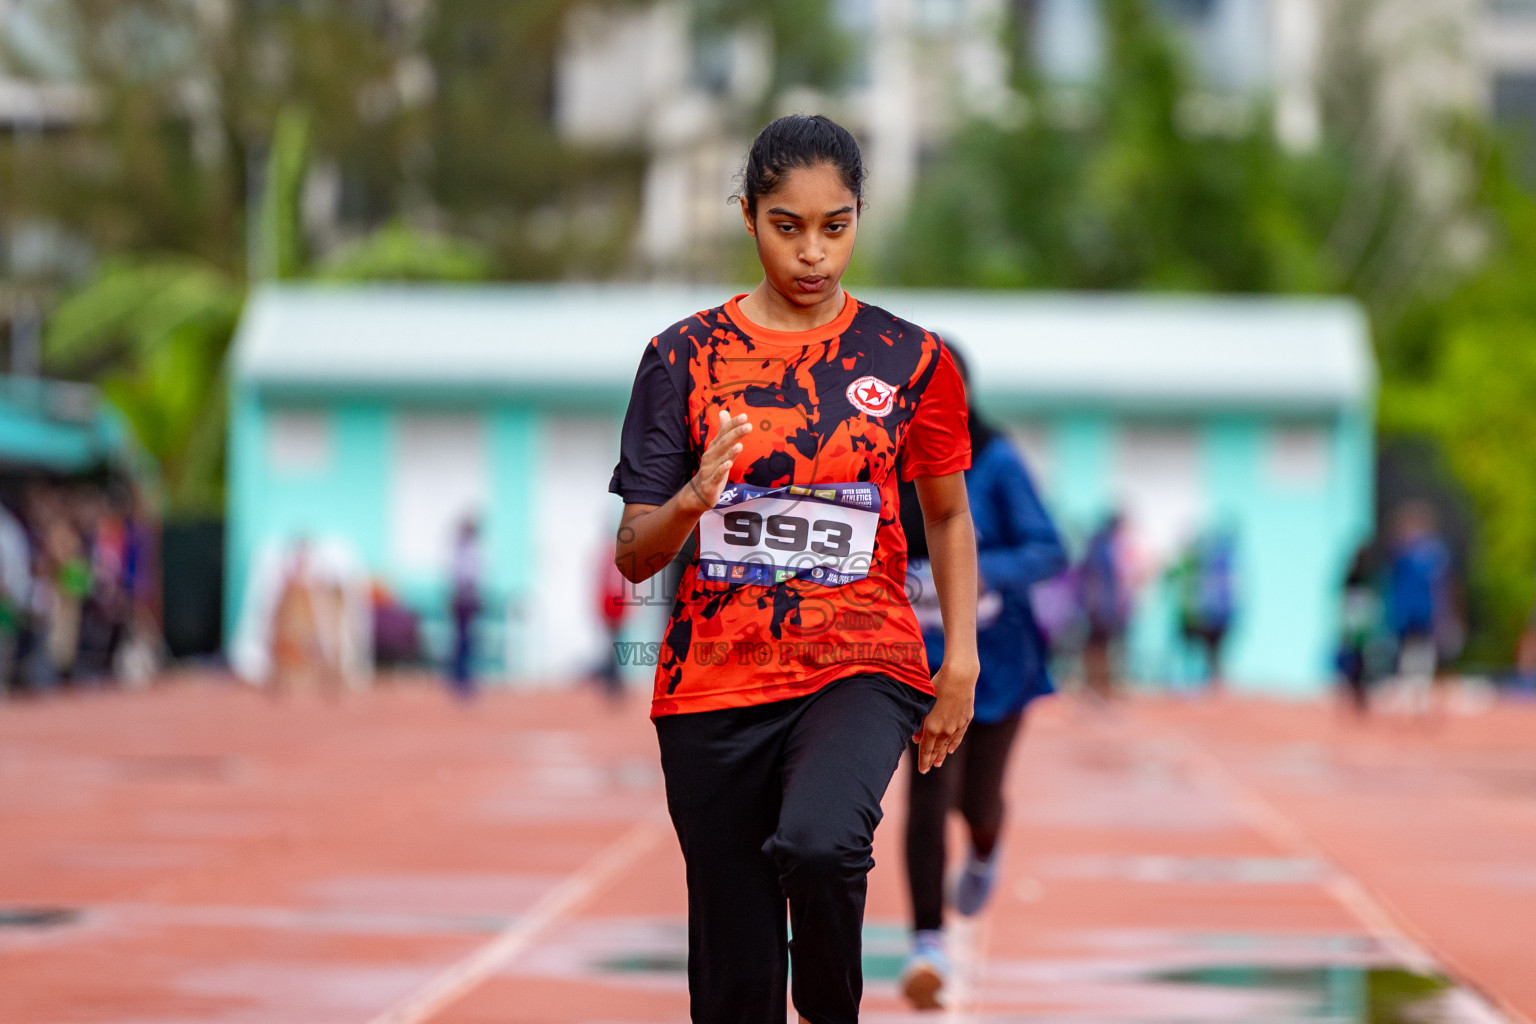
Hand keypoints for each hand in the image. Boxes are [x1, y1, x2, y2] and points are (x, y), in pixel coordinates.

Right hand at [679, 410, 751, 514]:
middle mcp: (711, 456)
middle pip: (723, 443)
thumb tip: (724, 412)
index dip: (733, 424)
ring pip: (720, 459)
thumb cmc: (712, 468)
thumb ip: (722, 431)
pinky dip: (722, 470)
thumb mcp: (718, 449)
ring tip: (739, 444)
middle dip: (735, 434)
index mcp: (714, 447)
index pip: (724, 432)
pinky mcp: (710, 484)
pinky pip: (716, 476)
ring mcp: (709, 469)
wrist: (698, 493)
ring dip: (730, 452)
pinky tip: (729, 464)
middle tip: (748, 425)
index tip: (744, 416)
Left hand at [915, 657, 976, 772]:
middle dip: (932, 760)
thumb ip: (920, 724)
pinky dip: (954, 744)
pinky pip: (959, 736)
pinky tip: (952, 749)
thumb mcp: (924, 703)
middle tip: (928, 769)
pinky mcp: (966, 720)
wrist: (959, 677)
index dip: (923, 761)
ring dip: (943, 754)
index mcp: (932, 728)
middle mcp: (946, 731)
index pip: (926, 750)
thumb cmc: (937, 686)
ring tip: (938, 763)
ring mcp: (957, 726)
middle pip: (938, 750)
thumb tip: (917, 739)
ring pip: (949, 745)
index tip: (922, 770)